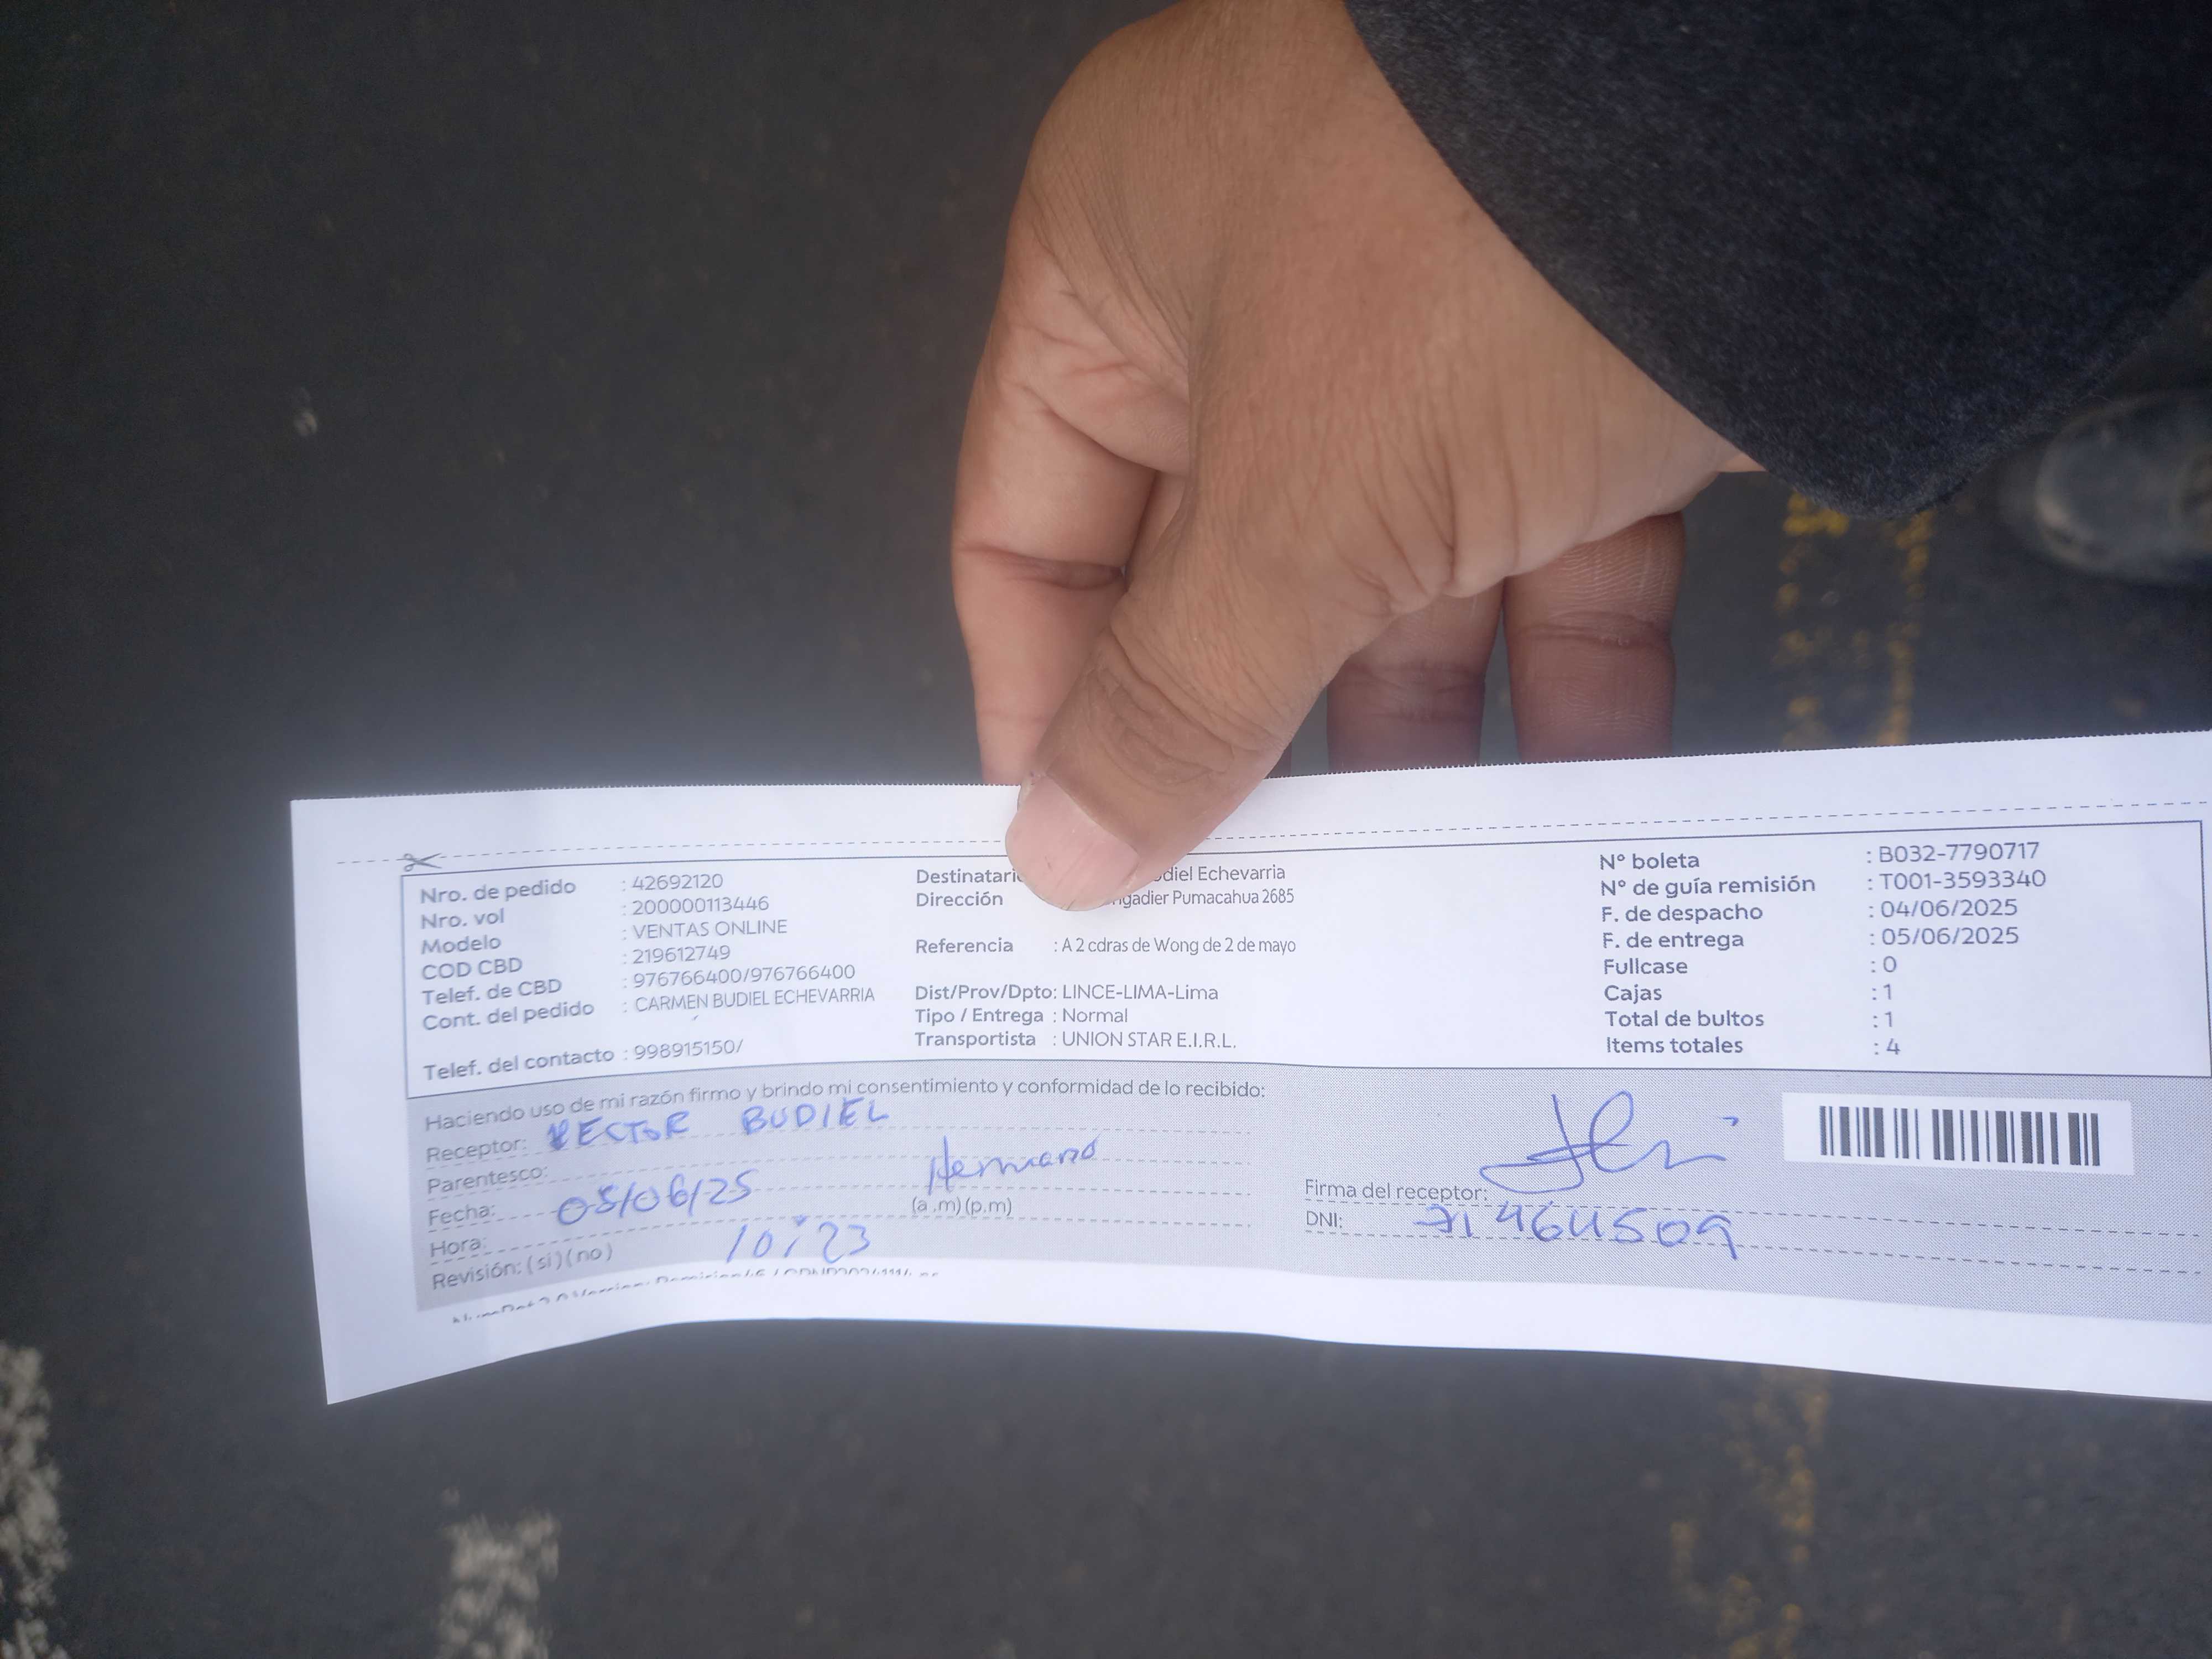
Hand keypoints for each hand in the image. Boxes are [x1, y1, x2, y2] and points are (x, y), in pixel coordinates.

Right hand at [952, 0, 1748, 908]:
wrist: (1797, 109)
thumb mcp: (1295, 501)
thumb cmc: (1475, 236)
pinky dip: (1566, 677)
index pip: (1030, 528)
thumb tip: (1062, 855)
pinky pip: (1549, 554)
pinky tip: (1577, 806)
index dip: (1049, 705)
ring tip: (1420, 890)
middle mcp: (1259, 293)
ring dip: (1418, 737)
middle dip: (1245, 744)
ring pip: (1389, 584)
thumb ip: (1176, 694)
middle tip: (1252, 907)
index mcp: (1117, 266)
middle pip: (1213, 578)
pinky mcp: (1584, 370)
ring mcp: (1429, 328)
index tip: (1079, 857)